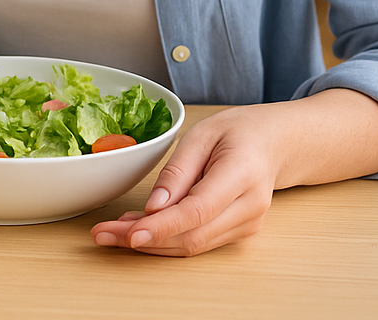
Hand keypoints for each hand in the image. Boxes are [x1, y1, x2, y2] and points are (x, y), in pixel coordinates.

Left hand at [89, 90, 377, 255]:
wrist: (276, 144)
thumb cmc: (238, 132)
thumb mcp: (202, 134)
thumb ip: (177, 170)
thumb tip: (153, 206)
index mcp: (243, 174)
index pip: (198, 210)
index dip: (162, 227)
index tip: (130, 235)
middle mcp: (250, 208)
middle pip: (191, 235)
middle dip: (142, 239)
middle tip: (101, 233)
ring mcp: (247, 225)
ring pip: (192, 245)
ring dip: (149, 243)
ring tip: (110, 231)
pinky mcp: (238, 233)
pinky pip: (197, 242)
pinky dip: (165, 239)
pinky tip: (137, 227)